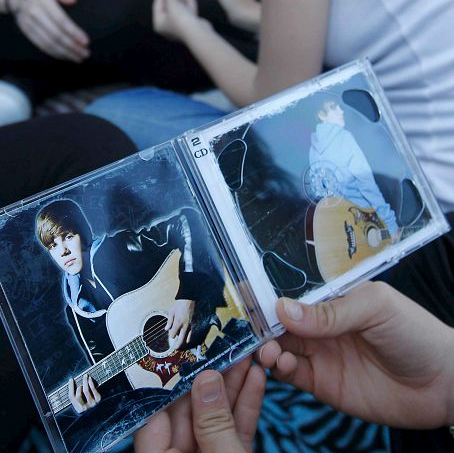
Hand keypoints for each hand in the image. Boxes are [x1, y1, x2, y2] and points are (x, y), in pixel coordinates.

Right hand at [9, 0, 89, 61]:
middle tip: (85, 53)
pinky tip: (66, 56)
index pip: (61, 20)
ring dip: (65, 53)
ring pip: (49, 43)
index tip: (86, 41)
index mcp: (43, 1)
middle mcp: (35, 14)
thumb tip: (73, 0)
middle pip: (56, 35)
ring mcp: (29, 25)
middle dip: (72, 46)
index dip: (74, 32)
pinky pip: (42, 46)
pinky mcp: (27, 33)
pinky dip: (55, 53)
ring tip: (79, 58)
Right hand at [68, 373, 100, 413]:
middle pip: (78, 395)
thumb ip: (77, 396)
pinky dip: (91, 383)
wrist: (103, 409)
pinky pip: (93, 389)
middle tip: (80, 379)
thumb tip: (71, 382)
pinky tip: (90, 379)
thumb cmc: (90, 404)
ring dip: (85, 381)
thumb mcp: (82, 403)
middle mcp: (84, 408)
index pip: (72, 397)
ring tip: (85, 376)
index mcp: (78, 409)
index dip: (71, 387)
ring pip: (86, 391)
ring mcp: (92, 404)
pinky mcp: (98, 399)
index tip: (71, 379)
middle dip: (78, 385)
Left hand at [134, 357, 265, 452]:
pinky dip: (245, 408)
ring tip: (244, 353)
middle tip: (222, 345)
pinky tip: (256, 379)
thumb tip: (207, 380)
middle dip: (210, 376)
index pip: (155, 416)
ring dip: (233, 386)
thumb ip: (213, 425)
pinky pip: (234, 431)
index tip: (185, 351)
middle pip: (190, 411)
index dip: (170, 382)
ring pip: (217, 418)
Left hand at [152, 0, 207, 41]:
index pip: (157, 4)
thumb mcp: (172, 3)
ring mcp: (180, 25)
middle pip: (169, 4)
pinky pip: (188, 8)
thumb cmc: (182, 21)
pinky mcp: (191, 23)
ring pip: (180, 5)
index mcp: (159, 24)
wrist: (200, 34)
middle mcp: (168, 25)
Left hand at [166, 299, 193, 347]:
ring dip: (182, 342)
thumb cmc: (179, 305)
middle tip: (175, 348)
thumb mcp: (171, 312)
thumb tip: (166, 329)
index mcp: (178, 323)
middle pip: (180, 339)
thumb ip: (169, 322)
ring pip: (186, 337)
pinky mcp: (192, 323)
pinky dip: (189, 338)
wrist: (188, 299)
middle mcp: (184, 326)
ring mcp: (189, 325)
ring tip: (179, 346)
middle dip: (177, 345)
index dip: (171, 335)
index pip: (173, 334)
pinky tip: (187, 341)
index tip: (170, 333)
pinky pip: (191, 333)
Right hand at [259, 281, 453, 428]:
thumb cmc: (415, 332)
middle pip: (281, 322)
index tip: (245, 298)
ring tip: (269, 351)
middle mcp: (323, 325)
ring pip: (281, 348)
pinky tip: (282, 365)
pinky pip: (293, 375)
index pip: (295, 294)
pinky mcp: (324, 385)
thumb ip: (329, 312)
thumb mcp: (373, 308)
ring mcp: (322, 355)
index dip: (270, 296)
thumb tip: (283, 308)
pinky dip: (280, 370)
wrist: (442, 384)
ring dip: (268, 347)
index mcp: (333, 298)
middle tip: (251, 330)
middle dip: (262, 324)